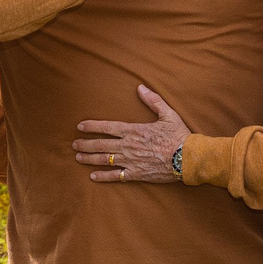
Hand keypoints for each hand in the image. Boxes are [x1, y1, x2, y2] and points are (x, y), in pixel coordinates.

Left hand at [72, 85, 189, 182]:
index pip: (107, 127)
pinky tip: (93, 176)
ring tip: (78, 158)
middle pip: (101, 144)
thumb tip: (141, 87)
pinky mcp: (136, 174)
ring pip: (104, 160)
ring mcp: (130, 161)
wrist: (188, 158)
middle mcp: (128, 146)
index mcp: (134, 130)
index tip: (80, 127)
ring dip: (90, 158)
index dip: (92, 127)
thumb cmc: (179, 136)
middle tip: (74, 145)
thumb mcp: (167, 114)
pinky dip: (103, 176)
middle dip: (85, 144)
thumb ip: (153, 100)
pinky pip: (116, 176)